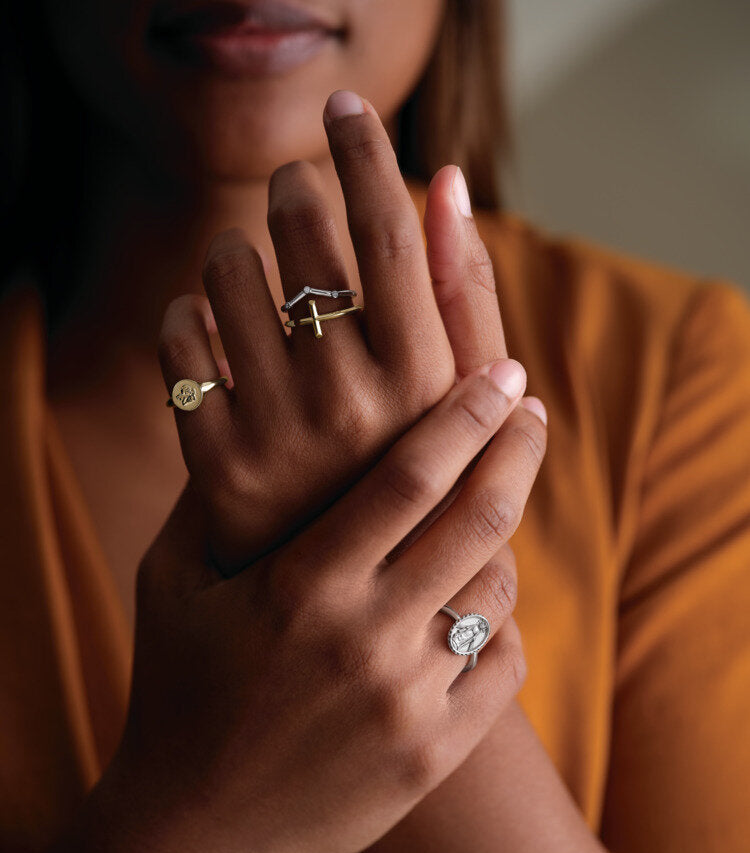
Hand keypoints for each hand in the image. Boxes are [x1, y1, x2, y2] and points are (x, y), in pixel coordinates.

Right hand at [119, 359, 545, 852]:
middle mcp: (364, 638)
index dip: (465, 415)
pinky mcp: (433, 753)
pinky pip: (502, 661)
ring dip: (503, 536)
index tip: (502, 375)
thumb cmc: (176, 689)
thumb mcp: (170, 581)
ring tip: (490, 509)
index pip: (410, 476)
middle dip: (517, 450)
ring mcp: (407, 700)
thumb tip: (242, 410)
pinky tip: (475, 602)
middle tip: (532, 412)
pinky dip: (499, 619)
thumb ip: (208, 494)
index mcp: (300, 586)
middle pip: (477, 518)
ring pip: (495, 587)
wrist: (193, 830)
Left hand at [157, 90, 513, 572]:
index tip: (346, 106)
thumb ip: (460, 292)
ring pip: (225, 275)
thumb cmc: (416, 476)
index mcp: (427, 384)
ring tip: (250, 269)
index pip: (390, 230)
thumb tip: (446, 180)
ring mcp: (279, 438)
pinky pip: (177, 345)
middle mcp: (352, 406)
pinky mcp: (217, 469)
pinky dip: (185, 318)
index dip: (365, 152)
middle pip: (301, 234)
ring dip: (232, 250)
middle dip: (294, 186)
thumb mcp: (462, 397)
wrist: (357, 599)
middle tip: (297, 186)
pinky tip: (211, 330)